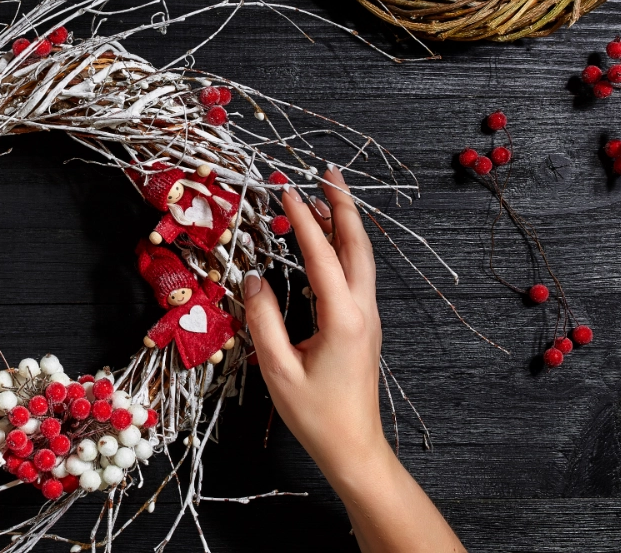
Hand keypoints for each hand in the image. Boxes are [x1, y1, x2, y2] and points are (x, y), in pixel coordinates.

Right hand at [244, 167, 465, 550]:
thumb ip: (262, 320)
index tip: (286, 190)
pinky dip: (343, 247)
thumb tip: (253, 279)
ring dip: (344, 224)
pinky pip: (356, 274)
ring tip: (325, 196)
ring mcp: (367, 318)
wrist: (354, 447)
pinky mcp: (363, 326)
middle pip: (357, 245)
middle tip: (328, 173)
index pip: (321, 255)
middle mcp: (362, 311)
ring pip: (361, 258)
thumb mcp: (278, 369)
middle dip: (343, 206)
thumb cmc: (316, 415)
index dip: (303, 220)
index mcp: (342, 318)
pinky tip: (328, 242)